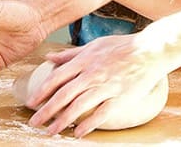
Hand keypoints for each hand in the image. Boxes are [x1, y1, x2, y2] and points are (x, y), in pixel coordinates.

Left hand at [28, 34, 169, 136]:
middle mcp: (92, 74)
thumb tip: (48, 57)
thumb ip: (70, 54)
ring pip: (79, 107)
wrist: (150, 50)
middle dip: (46, 110)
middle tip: (33, 122)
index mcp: (84, 60)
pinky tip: (77, 133)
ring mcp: (106, 87)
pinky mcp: (120, 98)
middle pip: (64, 95)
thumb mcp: (93, 45)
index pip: (57, 78)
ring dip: (62, 121)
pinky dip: (88, 125)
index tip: (30, 102)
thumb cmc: (121, 47)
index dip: (42, 91)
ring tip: (51, 131)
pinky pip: (101, 114)